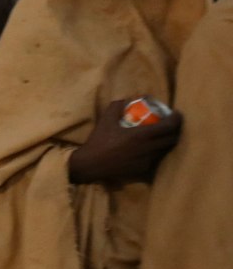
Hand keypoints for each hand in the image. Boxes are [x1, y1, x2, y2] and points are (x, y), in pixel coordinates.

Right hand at [67, 100, 183, 186]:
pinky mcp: (143, 170)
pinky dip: (156, 152)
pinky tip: (148, 149)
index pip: (170, 126)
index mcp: (142, 135)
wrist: (90, 165)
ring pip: (166, 150)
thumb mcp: (105, 120)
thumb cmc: (99, 141)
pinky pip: (156, 159)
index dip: (177, 119)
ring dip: (166, 142)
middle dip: (175, 130)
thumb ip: (117, 106)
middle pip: (173, 139)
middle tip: (170, 124)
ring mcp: (147, 161)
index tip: (176, 113)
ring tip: (160, 136)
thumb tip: (127, 98)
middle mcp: (149, 148)